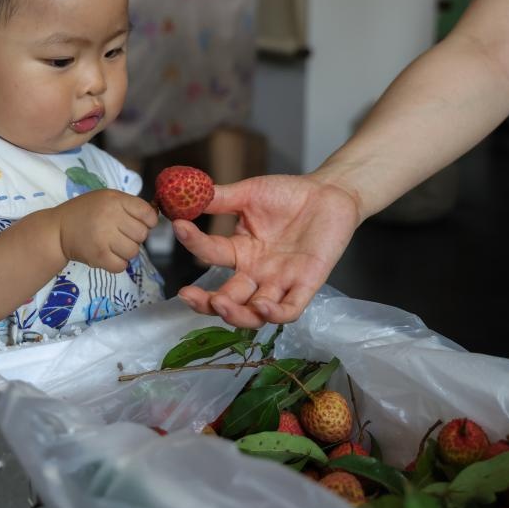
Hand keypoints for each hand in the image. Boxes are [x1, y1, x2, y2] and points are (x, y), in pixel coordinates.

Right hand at [56, 189, 157, 271]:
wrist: (56, 230)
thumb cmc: (85, 212)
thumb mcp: (107, 199)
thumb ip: (129, 206)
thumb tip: (155, 218)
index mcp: (115, 199)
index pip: (148, 214)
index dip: (148, 221)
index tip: (138, 223)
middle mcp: (111, 216)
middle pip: (142, 235)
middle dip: (134, 237)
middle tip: (120, 235)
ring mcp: (104, 237)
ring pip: (134, 251)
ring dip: (126, 251)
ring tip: (112, 245)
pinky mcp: (98, 256)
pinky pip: (121, 266)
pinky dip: (117, 264)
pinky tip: (108, 255)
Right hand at [174, 174, 361, 327]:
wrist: (329, 192)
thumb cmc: (289, 194)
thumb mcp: (249, 193)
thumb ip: (220, 198)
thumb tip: (187, 193)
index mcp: (240, 252)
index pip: (211, 254)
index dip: (194, 243)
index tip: (179, 226)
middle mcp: (256, 273)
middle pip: (227, 300)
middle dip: (205, 303)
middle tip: (188, 295)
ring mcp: (280, 281)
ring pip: (254, 313)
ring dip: (236, 315)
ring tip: (220, 303)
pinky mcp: (306, 284)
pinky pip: (289, 309)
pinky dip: (274, 313)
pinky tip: (261, 304)